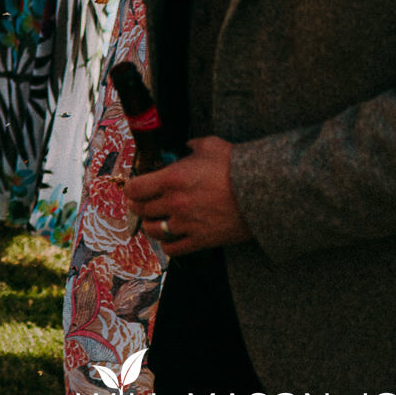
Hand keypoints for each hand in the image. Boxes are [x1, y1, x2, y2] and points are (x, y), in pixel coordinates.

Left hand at [122, 137, 250, 255]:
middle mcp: (174, 203)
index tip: (135, 188)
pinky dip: (168, 243)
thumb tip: (185, 147)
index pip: (134, 188)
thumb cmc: (236, 166)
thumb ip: (190, 147)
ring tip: (155, 220)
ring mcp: (187, 224)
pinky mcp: (201, 240)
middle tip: (142, 203)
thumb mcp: (209, 146)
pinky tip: (171, 236)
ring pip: (153, 231)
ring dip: (151, 224)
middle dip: (138, 205)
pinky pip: (173, 248)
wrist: (263, 191)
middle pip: (140, 210)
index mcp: (171, 179)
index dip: (132, 188)